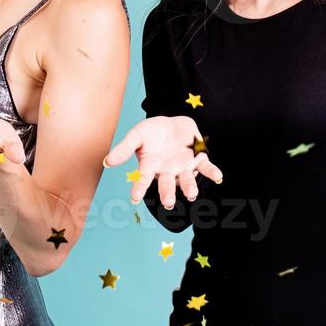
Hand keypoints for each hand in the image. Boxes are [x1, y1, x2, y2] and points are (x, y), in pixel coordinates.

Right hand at [105, 116, 221, 209]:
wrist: (172, 123)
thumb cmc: (152, 132)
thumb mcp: (137, 135)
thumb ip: (124, 148)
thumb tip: (106, 162)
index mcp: (151, 167)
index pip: (143, 180)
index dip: (139, 188)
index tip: (134, 198)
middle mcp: (168, 171)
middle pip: (167, 185)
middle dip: (168, 194)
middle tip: (168, 202)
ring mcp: (184, 166)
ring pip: (187, 180)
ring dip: (190, 187)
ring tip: (192, 195)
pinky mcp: (198, 159)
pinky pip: (207, 168)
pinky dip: (213, 173)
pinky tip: (218, 177)